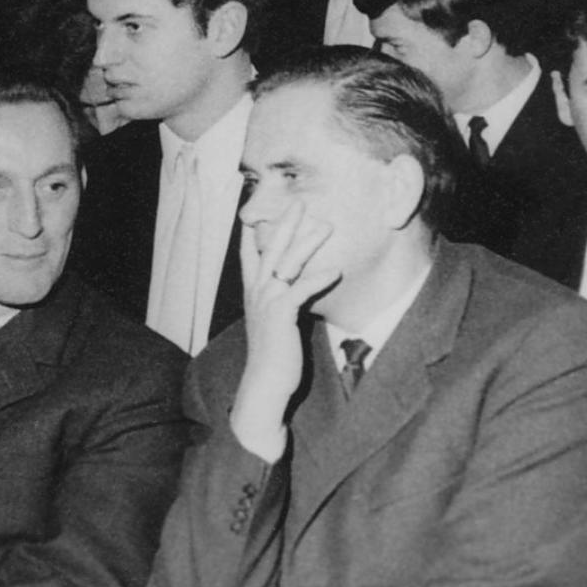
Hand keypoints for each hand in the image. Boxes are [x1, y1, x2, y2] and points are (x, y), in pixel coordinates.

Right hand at [231, 202, 338, 458]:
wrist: (264, 382)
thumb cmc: (273, 355)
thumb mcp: (275, 322)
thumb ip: (284, 302)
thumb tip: (295, 292)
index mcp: (254, 291)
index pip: (252, 253)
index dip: (255, 229)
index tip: (261, 208)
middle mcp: (256, 291)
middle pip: (270, 249)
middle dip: (285, 224)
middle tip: (299, 203)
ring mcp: (266, 302)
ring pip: (285, 263)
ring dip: (306, 243)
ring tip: (325, 225)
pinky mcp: (280, 315)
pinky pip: (300, 290)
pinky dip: (317, 278)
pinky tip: (335, 269)